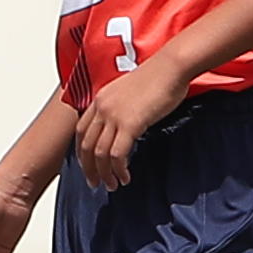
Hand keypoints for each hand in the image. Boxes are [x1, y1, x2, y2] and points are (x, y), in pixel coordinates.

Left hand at [71, 60, 186, 191]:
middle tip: (95, 183)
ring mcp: (114, 115)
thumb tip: (122, 127)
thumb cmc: (158, 77)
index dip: (82, 151)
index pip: (81, 130)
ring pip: (99, 153)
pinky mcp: (130, 123)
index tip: (88, 165)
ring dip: (105, 173)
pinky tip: (126, 177)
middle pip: (86, 144)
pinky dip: (119, 169)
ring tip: (113, 185)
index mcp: (99, 99)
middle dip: (89, 168)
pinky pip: (117, 154)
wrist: (171, 67)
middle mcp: (101, 107)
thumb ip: (120, 108)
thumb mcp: (130, 92)